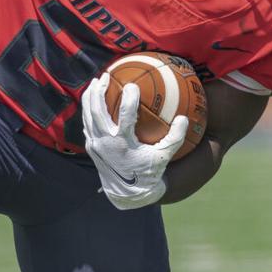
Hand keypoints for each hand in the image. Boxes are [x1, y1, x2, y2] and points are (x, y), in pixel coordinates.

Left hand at [80, 72, 188, 209]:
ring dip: (90, 98)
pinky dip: (87, 111)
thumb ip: (175, 138)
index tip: (132, 85)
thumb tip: (184, 118)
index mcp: (123, 142)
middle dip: (99, 91)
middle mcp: (106, 142)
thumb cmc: (148, 173)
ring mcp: (96, 145)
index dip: (129, 98)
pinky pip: (86, 125)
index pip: (124, 115)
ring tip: (94, 83)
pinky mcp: (91, 148)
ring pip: (88, 116)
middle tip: (105, 76)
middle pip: (98, 111)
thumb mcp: (164, 157)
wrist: (128, 194)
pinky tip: (91, 102)